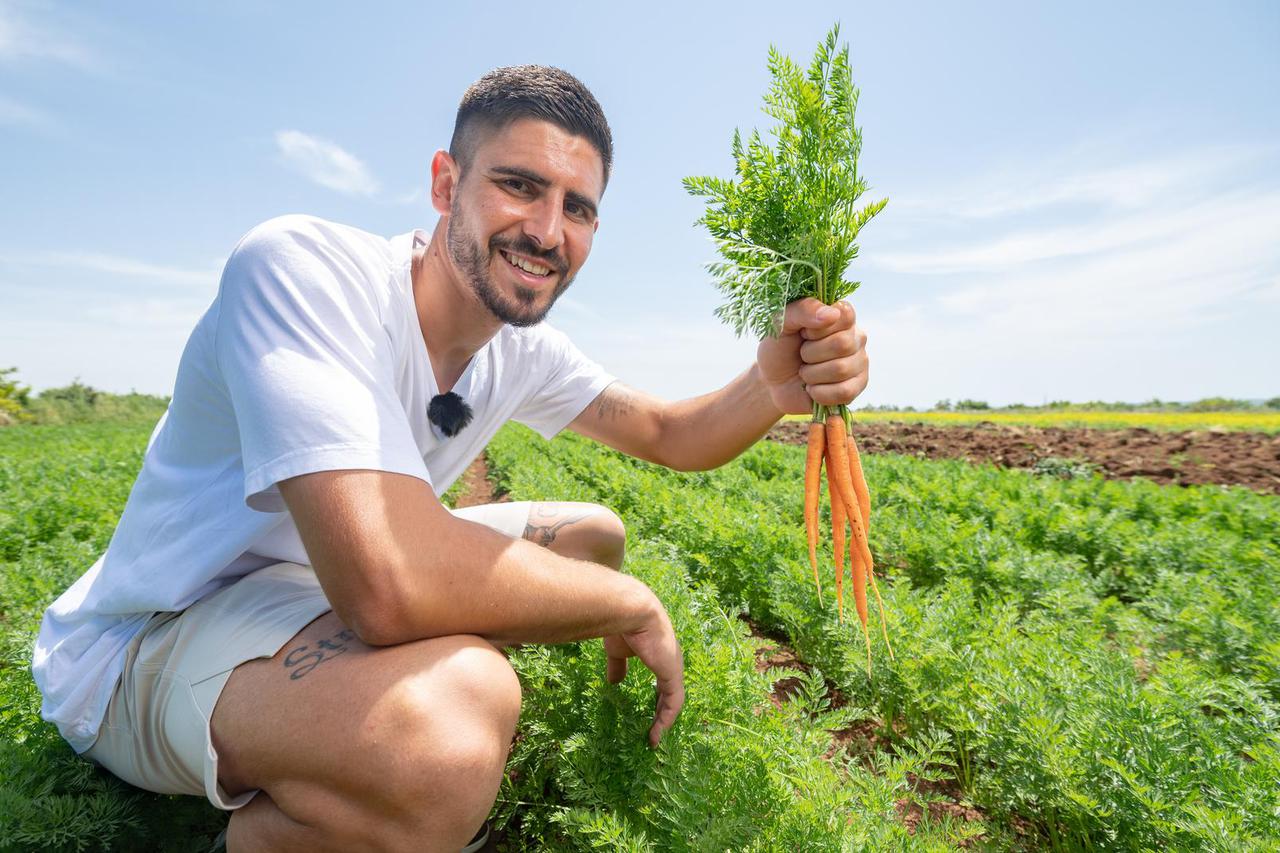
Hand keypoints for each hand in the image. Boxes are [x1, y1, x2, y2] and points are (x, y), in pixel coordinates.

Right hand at [603, 602, 684, 746]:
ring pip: (674, 700)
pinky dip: (666, 720)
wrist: (630, 611)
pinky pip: (674, 704)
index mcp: (659, 653)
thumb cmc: (622, 626)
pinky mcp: (673, 674)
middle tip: (652, 729)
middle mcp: (671, 660)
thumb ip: (618, 667)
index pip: (662, 680)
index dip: (656, 697)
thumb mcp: (617, 652)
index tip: (646, 712)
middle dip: (662, 711)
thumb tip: (614, 683)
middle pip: (670, 692)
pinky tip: (656, 734)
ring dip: (664, 720)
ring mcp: (674, 667)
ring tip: (654, 738)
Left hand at [756, 297, 867, 413]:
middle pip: (842, 344)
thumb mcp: (781, 323)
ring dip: (812, 374)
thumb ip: (802, 310)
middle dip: (811, 353)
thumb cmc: (779, 348)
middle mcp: (855, 336)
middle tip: (802, 355)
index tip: (804, 333)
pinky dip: (819, 393)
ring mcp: (859, 362)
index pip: (844, 315)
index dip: (819, 328)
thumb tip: (832, 314)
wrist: (773, 383)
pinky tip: (812, 389)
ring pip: (841, 369)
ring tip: (805, 372)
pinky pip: (844, 392)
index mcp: (840, 316)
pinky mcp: (857, 387)